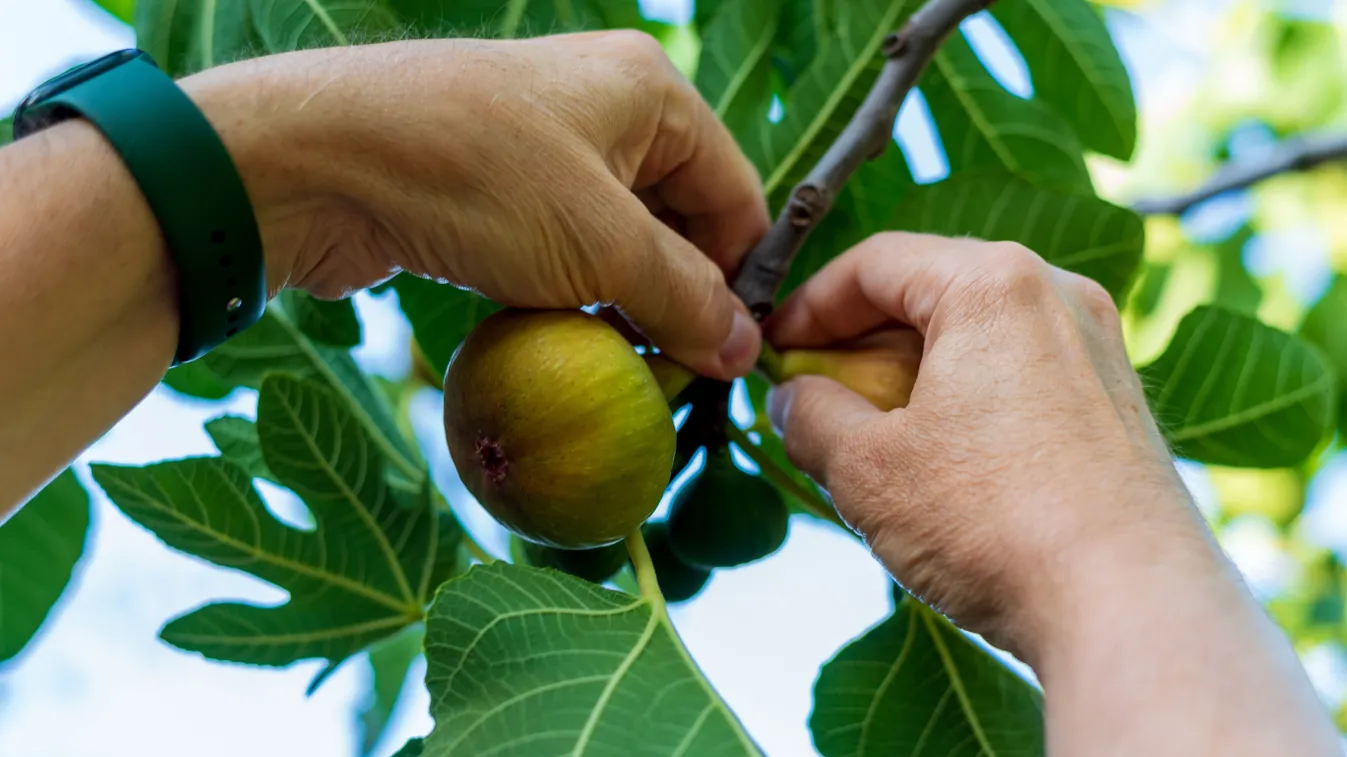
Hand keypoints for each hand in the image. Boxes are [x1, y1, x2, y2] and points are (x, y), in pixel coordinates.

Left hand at [178, 31, 767, 379]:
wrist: (315, 161)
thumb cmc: (476, 181)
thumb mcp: (602, 246)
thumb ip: (684, 300)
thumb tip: (744, 352)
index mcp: (650, 93)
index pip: (734, 194)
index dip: (740, 278)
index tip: (732, 357)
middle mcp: (603, 109)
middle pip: (677, 220)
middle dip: (679, 297)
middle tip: (674, 373)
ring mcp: (542, 149)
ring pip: (615, 242)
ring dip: (621, 305)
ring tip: (619, 365)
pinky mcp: (491, 191)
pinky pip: (558, 250)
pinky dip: (568, 297)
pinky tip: (559, 341)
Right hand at [762, 232, 1212, 655]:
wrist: (1130, 609)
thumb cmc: (997, 526)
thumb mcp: (867, 469)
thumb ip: (809, 416)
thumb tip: (790, 399)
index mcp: (993, 284)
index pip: (875, 262)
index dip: (808, 306)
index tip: (772, 350)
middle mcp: (1058, 296)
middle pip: (929, 293)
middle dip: (856, 344)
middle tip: (809, 395)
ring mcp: (1097, 350)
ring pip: (975, 337)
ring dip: (907, 377)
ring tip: (866, 438)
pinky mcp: (1115, 406)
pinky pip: (1017, 376)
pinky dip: (962, 402)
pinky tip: (935, 465)